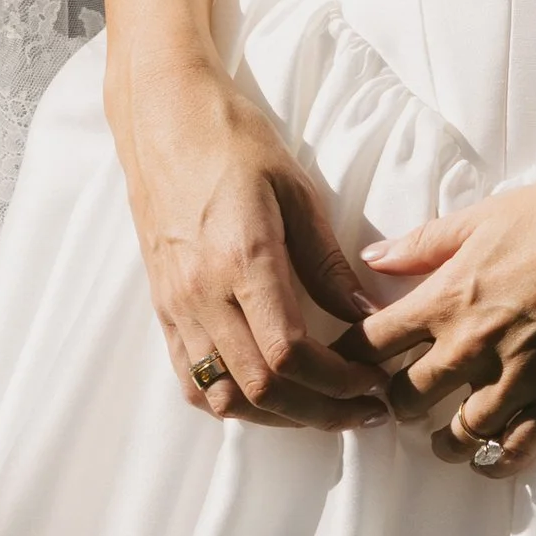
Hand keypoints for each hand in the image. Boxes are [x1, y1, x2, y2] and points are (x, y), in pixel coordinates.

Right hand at [111, 46, 391, 430]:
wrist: (163, 119)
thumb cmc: (234, 142)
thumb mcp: (297, 190)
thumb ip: (327, 261)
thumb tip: (364, 313)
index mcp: (243, 259)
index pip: (290, 355)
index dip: (337, 382)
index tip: (372, 381)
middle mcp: (203, 293)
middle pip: (261, 389)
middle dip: (319, 411)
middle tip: (362, 409)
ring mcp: (177, 306)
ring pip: (224, 396)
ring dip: (278, 416)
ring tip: (322, 409)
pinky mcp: (163, 309)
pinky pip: (193, 379)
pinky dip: (233, 402)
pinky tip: (268, 396)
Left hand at [356, 158, 535, 476]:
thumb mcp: (483, 217)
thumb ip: (422, 244)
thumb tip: (371, 257)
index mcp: (447, 297)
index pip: (371, 344)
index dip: (353, 358)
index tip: (354, 364)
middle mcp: (472, 346)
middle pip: (406, 398)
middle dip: (396, 402)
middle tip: (403, 400)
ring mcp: (517, 379)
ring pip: (457, 436)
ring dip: (442, 441)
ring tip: (444, 439)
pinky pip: (514, 451)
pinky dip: (494, 462)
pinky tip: (488, 459)